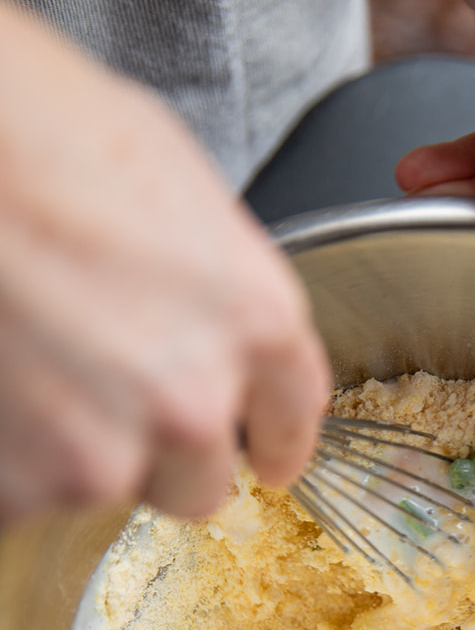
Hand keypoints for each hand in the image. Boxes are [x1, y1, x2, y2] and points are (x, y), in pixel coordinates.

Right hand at [0, 0, 329, 521]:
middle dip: (157, 452)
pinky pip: (24, 498)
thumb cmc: (35, 131)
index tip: (263, 455)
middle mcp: (194, 402)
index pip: (291, 417)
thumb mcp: (168, 181)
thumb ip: (210, 282)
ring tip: (24, 361)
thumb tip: (204, 312)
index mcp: (253, 320)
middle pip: (200, 482)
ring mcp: (104, 454)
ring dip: (67, 450)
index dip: (271, 437)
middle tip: (98, 390)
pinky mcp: (25, 487)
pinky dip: (7, 461)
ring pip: (102, 489)